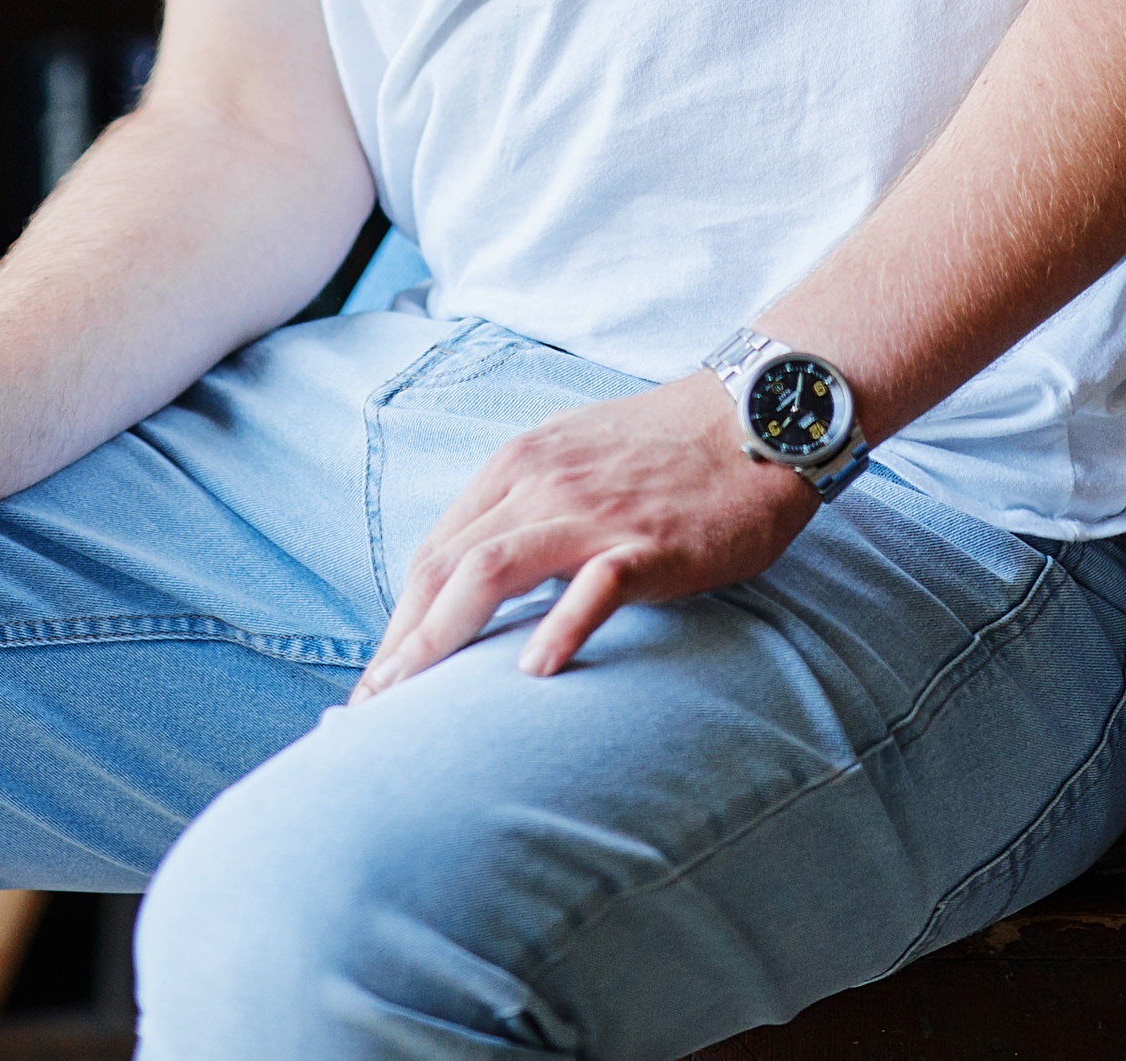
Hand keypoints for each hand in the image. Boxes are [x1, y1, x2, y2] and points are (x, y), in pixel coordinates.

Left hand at [353, 378, 813, 698]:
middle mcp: (540, 484)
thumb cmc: (667, 449)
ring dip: (441, 640)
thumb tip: (477, 579)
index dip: (400, 618)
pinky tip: (535, 672)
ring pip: (492, 572)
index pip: (436, 552)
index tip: (379, 678)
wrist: (755, 415)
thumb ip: (524, 507)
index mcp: (517, 466)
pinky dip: (560, 626)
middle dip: (401, 642)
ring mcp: (592, 512)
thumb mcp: (573, 458)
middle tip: (371, 710)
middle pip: (445, 567)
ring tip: (411, 703)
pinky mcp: (648, 542)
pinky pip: (594, 587)